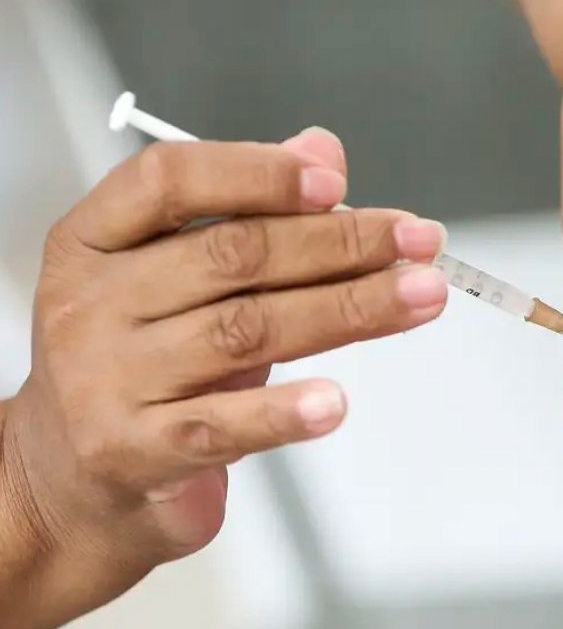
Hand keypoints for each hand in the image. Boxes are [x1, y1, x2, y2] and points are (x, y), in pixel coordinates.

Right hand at [0, 128, 446, 628]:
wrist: (76, 477)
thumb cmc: (145, 362)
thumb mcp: (181, 278)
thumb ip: (251, 213)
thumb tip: (322, 151)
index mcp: (95, 239)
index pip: (169, 180)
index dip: (258, 172)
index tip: (338, 182)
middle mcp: (90, 302)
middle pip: (233, 255)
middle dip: (342, 243)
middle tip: (420, 242)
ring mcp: (105, 379)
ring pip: (247, 331)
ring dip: (348, 309)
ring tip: (420, 297)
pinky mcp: (131, 451)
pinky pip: (221, 425)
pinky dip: (284, 412)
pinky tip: (336, 403)